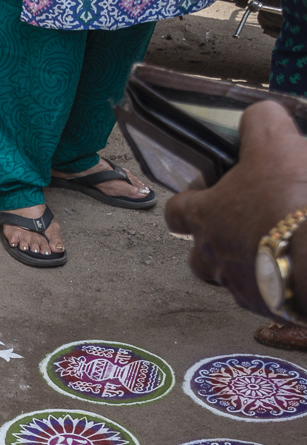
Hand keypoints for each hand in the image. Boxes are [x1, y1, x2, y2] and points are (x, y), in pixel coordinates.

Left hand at [164, 100, 306, 314]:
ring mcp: (237, 285)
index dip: (187, 201)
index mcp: (205, 217)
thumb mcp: (276, 144)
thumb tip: (257, 115)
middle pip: (197, 254)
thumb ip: (261, 123)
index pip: (176, 211)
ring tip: (272, 245)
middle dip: (215, 240)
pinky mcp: (268, 305)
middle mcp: (212, 256)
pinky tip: (293, 265)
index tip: (203, 193)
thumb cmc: (289, 198)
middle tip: (243, 224)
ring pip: (228, 276)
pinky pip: (263, 294)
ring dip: (243, 262)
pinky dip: (274, 280)